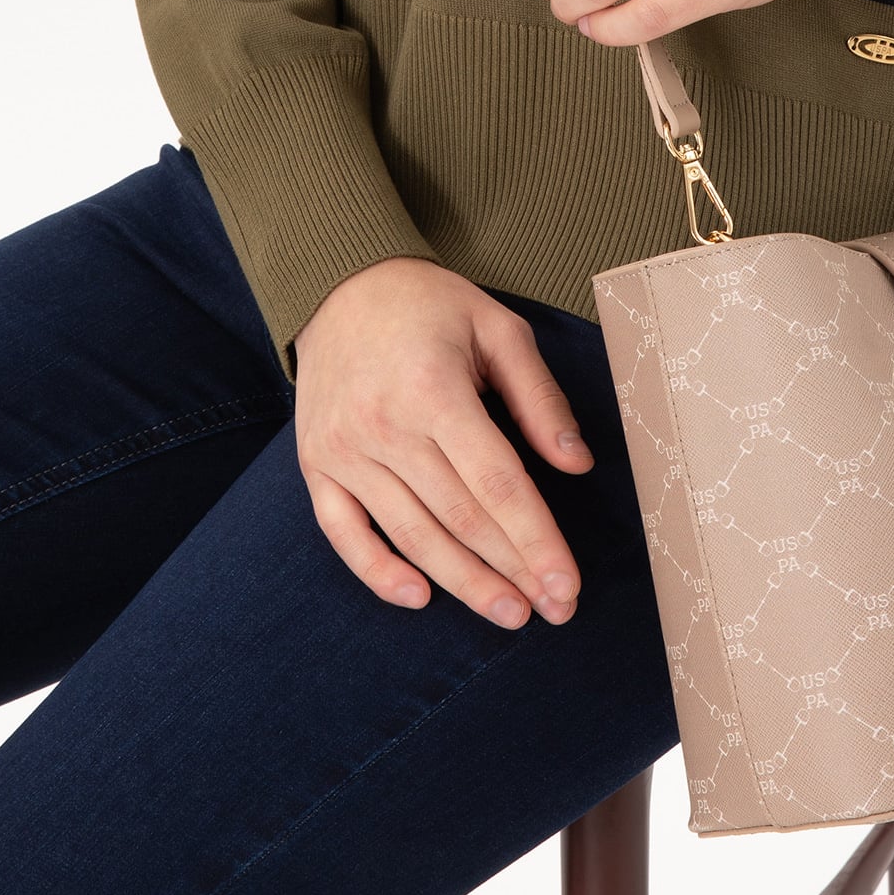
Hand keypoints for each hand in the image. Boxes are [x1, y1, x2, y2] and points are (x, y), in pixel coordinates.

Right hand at [293, 258, 594, 626]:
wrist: (340, 282)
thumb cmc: (430, 304)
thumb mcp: (497, 327)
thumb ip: (538, 397)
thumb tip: (577, 464)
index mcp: (434, 389)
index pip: (497, 484)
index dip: (537, 540)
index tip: (569, 584)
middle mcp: (385, 426)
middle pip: (460, 518)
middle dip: (513, 570)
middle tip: (554, 609)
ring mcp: (344, 449)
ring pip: (412, 535)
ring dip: (463, 582)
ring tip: (509, 612)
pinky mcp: (316, 463)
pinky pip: (344, 533)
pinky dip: (378, 572)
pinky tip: (419, 597)